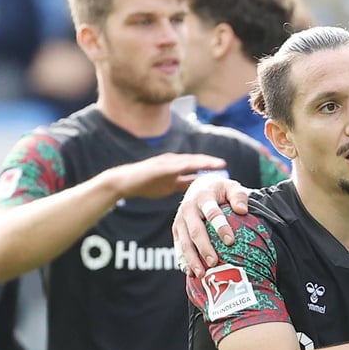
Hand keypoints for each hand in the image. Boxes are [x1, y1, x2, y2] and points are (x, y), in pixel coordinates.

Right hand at [104, 153, 225, 200]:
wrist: (123, 182)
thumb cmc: (146, 184)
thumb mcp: (170, 185)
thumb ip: (184, 184)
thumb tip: (200, 189)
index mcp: (177, 166)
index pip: (197, 165)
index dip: (210, 166)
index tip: (224, 169)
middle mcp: (173, 161)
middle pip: (196, 160)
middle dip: (210, 162)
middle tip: (224, 165)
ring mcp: (166, 162)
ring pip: (189, 161)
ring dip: (204, 162)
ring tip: (217, 164)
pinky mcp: (159, 166)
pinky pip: (177, 165)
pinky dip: (189, 166)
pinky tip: (198, 167)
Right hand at [171, 175, 249, 277]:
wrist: (199, 186)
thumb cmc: (221, 190)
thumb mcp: (232, 187)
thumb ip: (239, 196)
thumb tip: (242, 210)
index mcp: (203, 196)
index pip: (212, 213)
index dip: (220, 227)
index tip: (230, 241)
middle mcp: (188, 208)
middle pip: (195, 231)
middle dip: (204, 248)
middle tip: (214, 262)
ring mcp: (180, 220)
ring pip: (184, 242)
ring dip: (192, 259)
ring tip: (201, 274)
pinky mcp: (176, 230)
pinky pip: (178, 247)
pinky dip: (183, 261)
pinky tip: (191, 273)